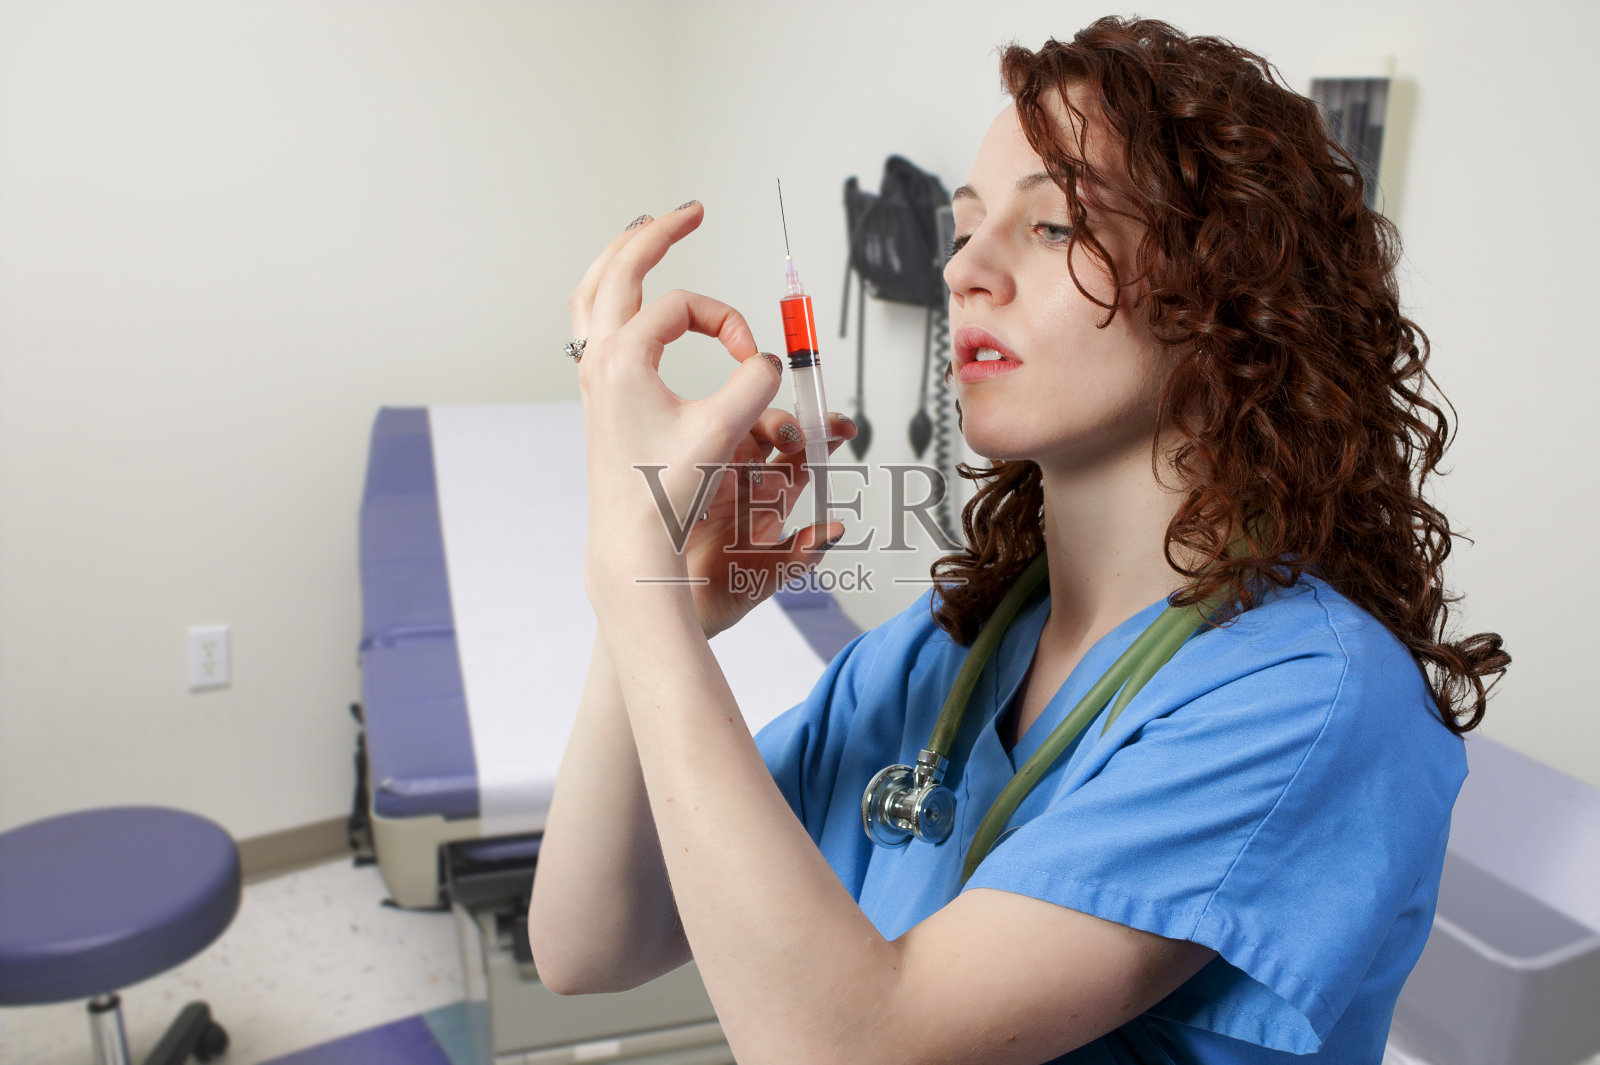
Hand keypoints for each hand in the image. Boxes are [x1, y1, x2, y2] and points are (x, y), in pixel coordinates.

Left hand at [569, 203, 854, 635]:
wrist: (631, 537)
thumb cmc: (667, 493)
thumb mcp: (721, 433)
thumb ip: (753, 386)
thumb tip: (767, 363)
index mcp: (623, 358)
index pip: (683, 306)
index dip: (727, 322)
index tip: (752, 360)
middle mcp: (600, 359)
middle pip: (620, 268)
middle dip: (657, 234)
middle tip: (691, 211)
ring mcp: (592, 375)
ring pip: (593, 290)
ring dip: (621, 256)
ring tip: (646, 231)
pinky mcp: (597, 393)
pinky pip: (590, 321)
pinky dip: (608, 292)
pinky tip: (624, 293)